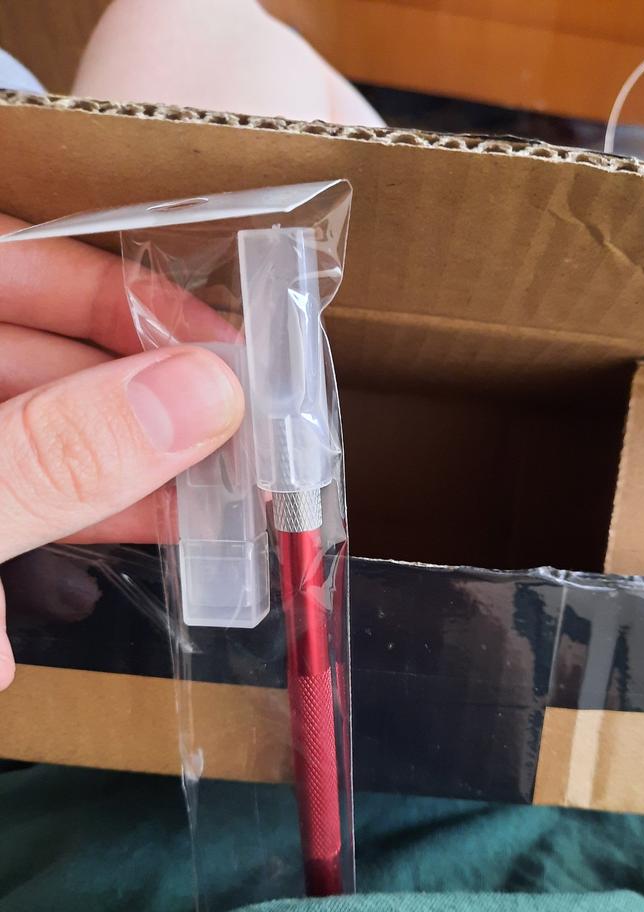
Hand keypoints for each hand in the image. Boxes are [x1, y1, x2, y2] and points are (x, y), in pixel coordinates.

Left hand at [0, 214, 244, 686]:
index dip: (130, 294)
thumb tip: (207, 397)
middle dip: (146, 400)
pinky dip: (58, 527)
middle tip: (243, 440)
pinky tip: (141, 545)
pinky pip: (13, 494)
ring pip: (36, 432)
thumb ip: (55, 450)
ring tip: (215, 506)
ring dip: (118, 476)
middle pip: (47, 351)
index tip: (227, 351)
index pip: (23, 256)